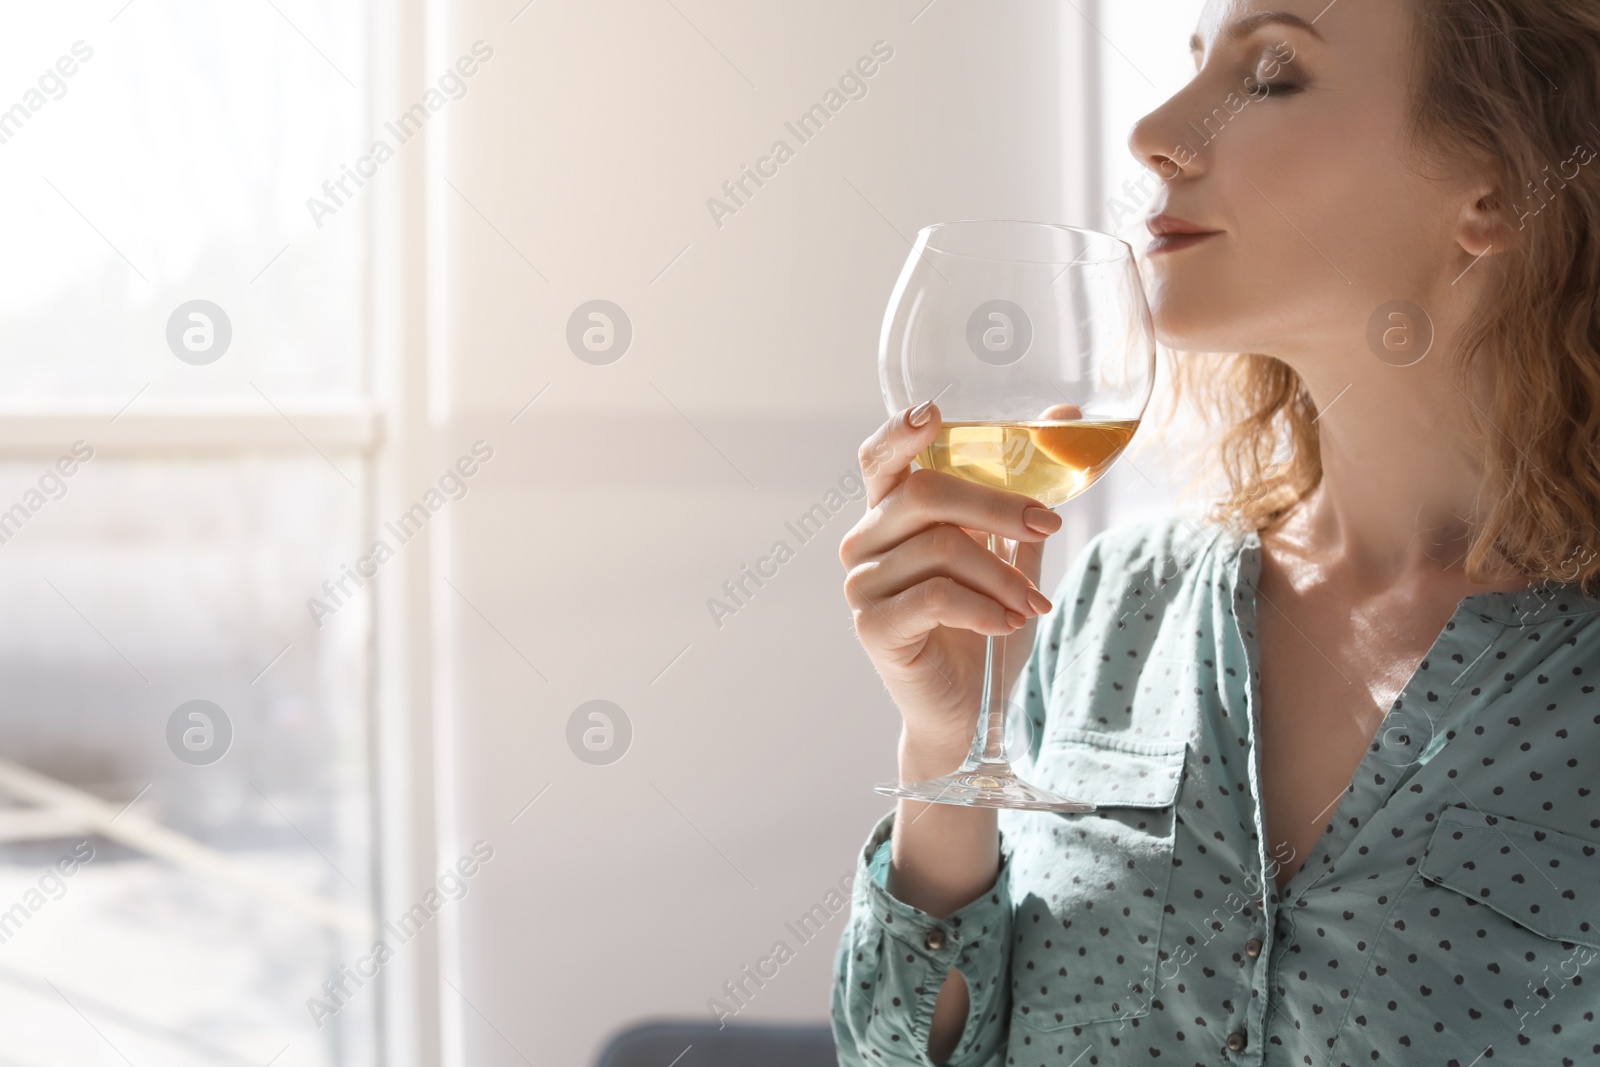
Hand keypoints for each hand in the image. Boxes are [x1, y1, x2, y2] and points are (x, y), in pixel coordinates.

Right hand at [839, 401, 1078, 759]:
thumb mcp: (1009, 551)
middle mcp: (865, 542)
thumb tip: (1064, 417)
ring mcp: (863, 584)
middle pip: (925, 492)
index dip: (901, 432)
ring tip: (1032, 605)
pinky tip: (1008, 622)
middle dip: (999, 505)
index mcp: (890, 514)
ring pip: (941, 547)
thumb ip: (1024, 494)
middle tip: (1050, 527)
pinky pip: (934, 596)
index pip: (880, 458)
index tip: (935, 414)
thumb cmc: (983, 625)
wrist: (970, 709)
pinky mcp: (873, 626)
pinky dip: (984, 607)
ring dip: (1002, 575)